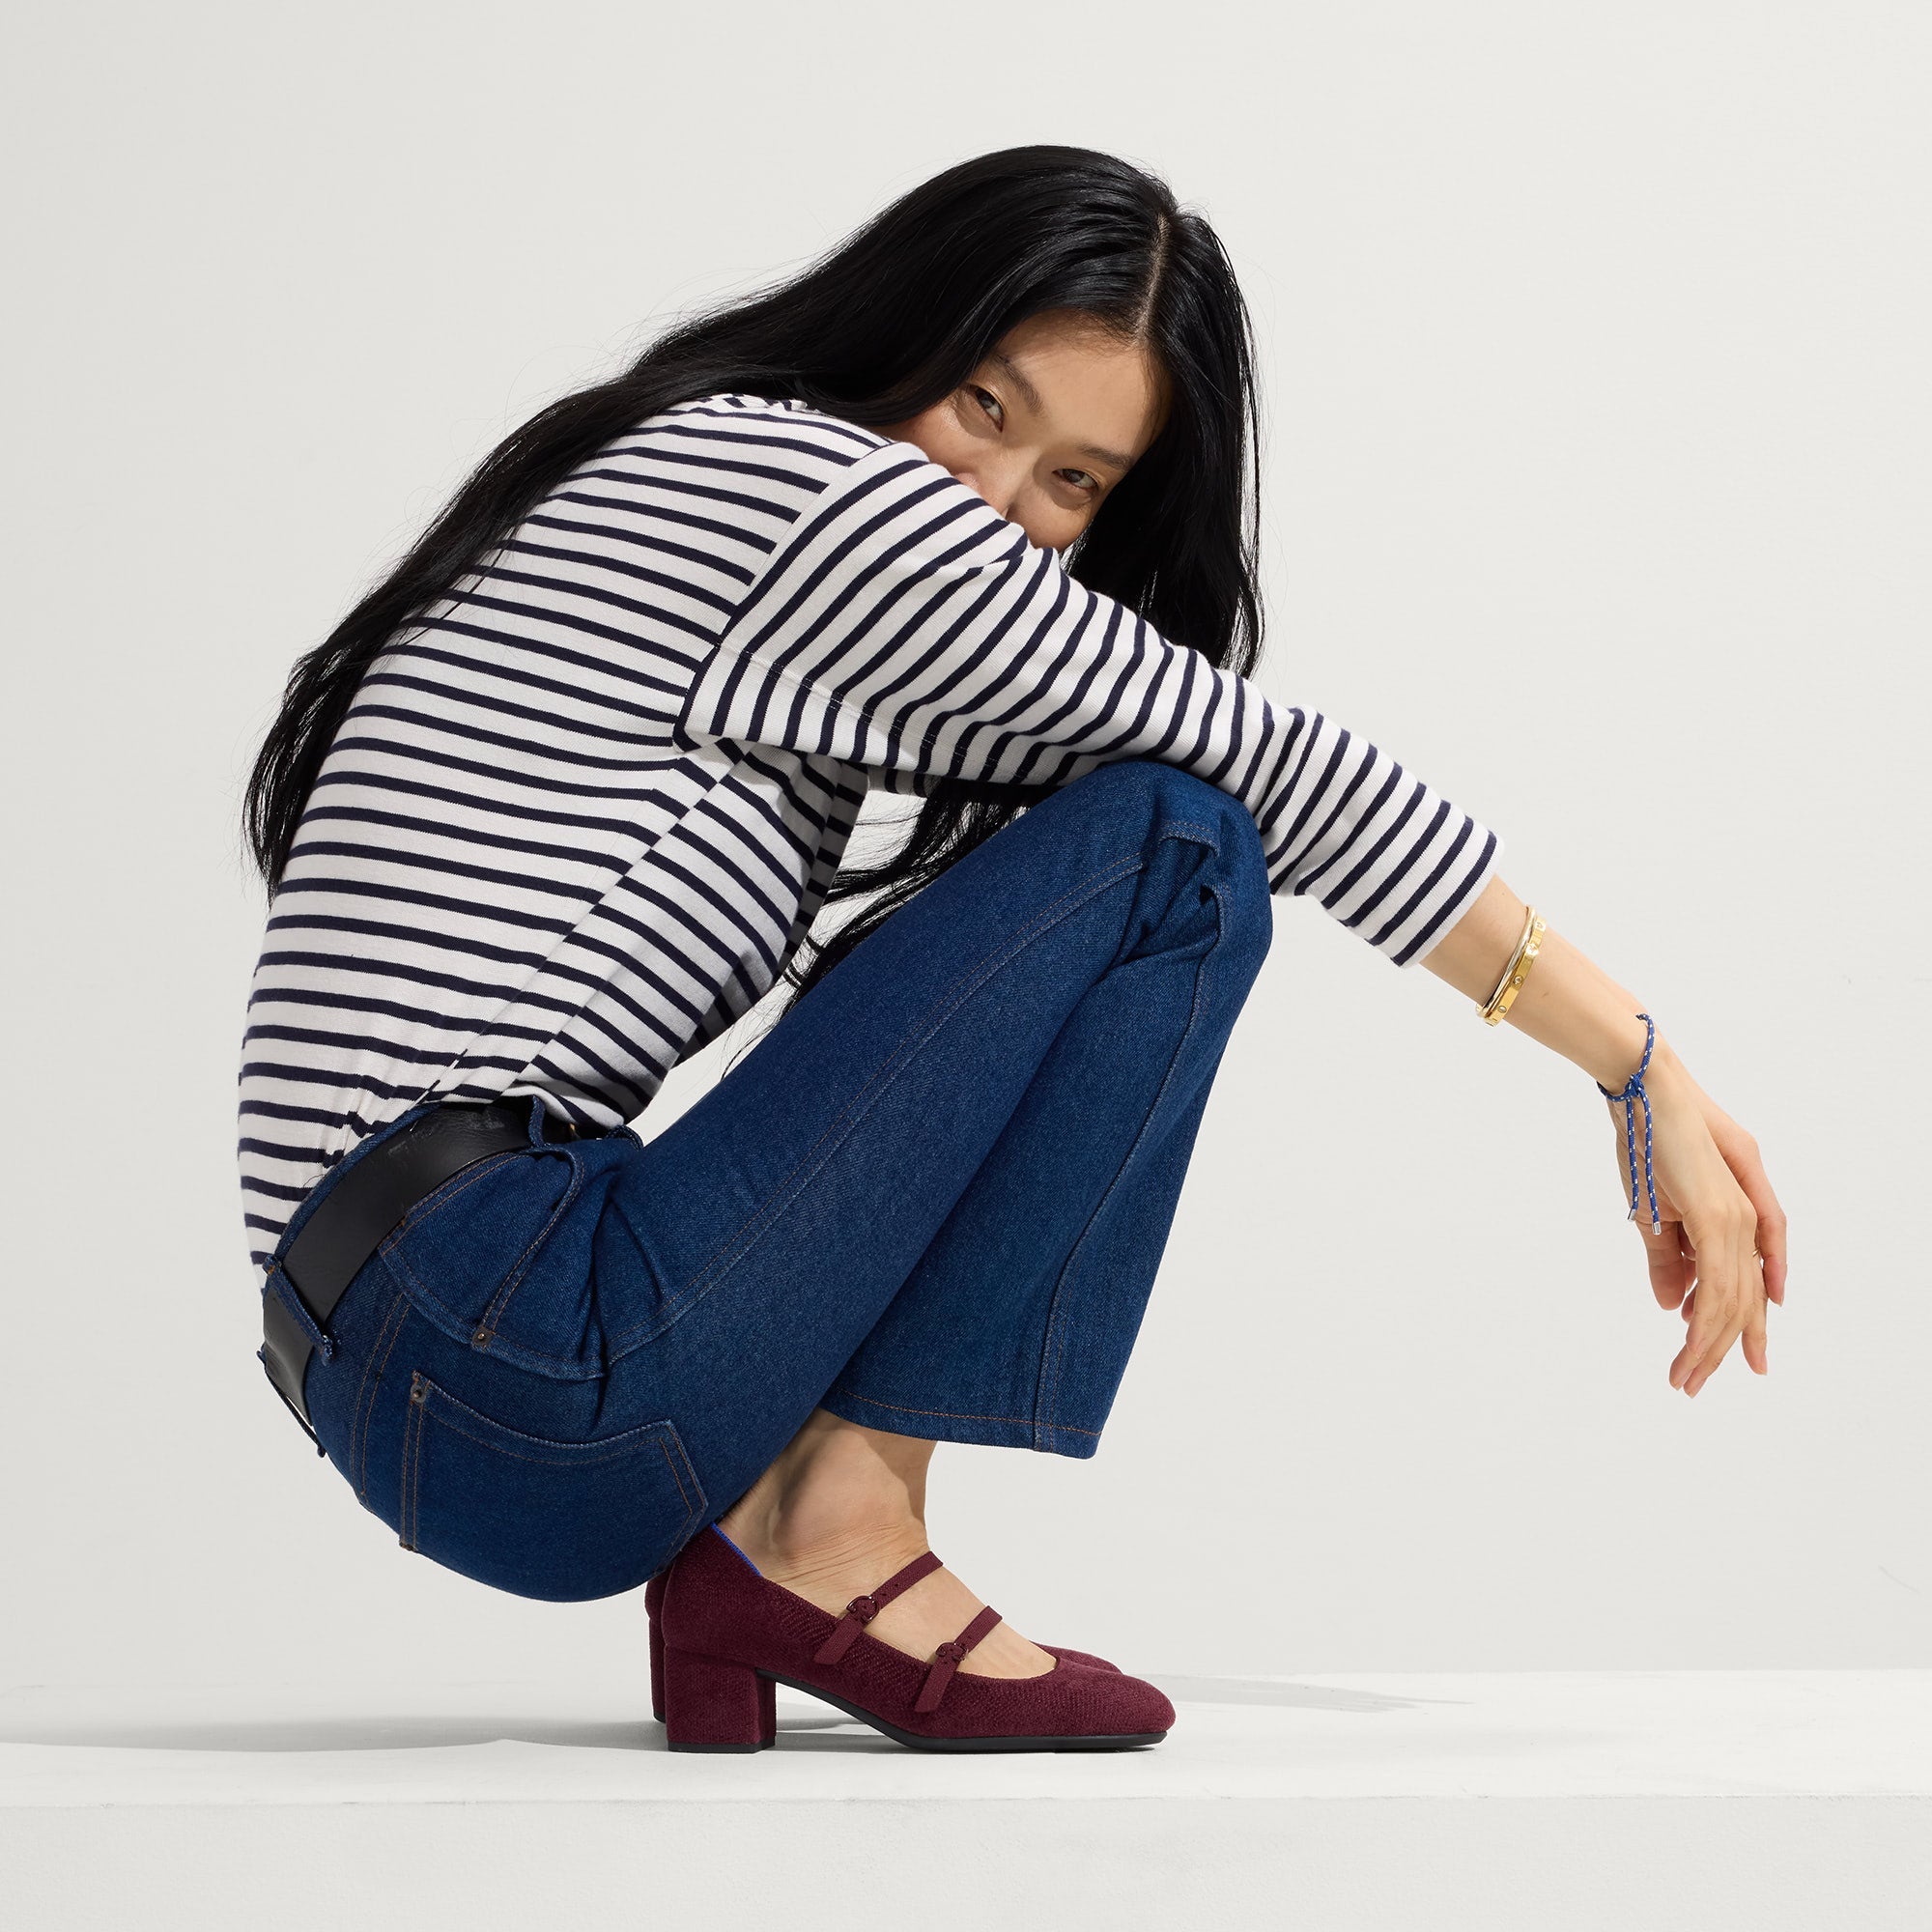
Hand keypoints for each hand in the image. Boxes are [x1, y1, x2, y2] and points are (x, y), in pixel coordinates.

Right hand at [1603, 1044, 1787, 1395]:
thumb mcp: (1653, 1211)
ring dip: (1707, 1346)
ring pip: (1732, 1303)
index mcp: (1736, 1219)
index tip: (1715, 1361)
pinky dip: (1704, 1321)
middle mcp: (1746, 1224)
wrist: (1646, 1092)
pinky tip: (1689, 1344)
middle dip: (1720, 1349)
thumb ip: (1666, 1259)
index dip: (1733, 1328)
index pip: (1741, 1287)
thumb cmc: (1649, 1141)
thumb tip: (1668, 1304)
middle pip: (1743, 1304)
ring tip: (1685, 1377)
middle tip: (1697, 1384)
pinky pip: (1718, 1286)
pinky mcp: (1720, 1217)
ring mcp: (1737, 1221)